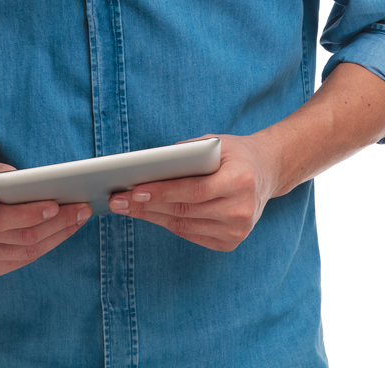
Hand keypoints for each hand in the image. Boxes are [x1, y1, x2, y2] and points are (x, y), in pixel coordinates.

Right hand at [0, 158, 91, 276]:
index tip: (56, 204)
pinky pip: (23, 259)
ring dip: (58, 235)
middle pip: (22, 236)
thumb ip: (18, 184)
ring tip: (79, 219)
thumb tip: (58, 191)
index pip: (0, 218)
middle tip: (82, 209)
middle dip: (58, 223)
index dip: (29, 214)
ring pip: (27, 251)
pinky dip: (46, 245)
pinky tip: (61, 232)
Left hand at [107, 134, 278, 251]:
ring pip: (184, 226)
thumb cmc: (233, 153)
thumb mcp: (213, 142)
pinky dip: (168, 224)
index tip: (133, 191)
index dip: (162, 193)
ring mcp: (239, 230)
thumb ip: (185, 154)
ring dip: (152, 217)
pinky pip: (191, 234)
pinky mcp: (231, 242)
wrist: (266, 171)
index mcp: (240, 180)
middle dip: (146, 206)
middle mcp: (242, 209)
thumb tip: (146, 167)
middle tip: (118, 200)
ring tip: (127, 207)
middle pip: (185, 211)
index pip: (193, 191)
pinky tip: (150, 214)